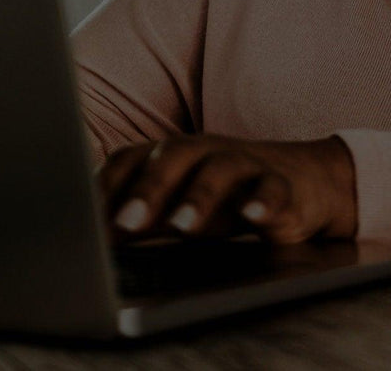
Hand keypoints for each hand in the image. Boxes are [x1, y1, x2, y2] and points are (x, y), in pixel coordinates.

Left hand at [98, 134, 356, 244]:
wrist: (307, 181)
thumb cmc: (228, 198)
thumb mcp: (180, 206)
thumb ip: (143, 217)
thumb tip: (93, 239)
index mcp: (172, 154)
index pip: (131, 160)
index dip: (107, 186)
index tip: (83, 218)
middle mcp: (203, 151)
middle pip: (171, 157)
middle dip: (147, 190)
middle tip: (126, 224)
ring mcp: (244, 164)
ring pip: (219, 171)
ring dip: (199, 197)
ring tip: (182, 228)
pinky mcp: (284, 185)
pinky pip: (274, 189)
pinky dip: (264, 202)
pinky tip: (253, 217)